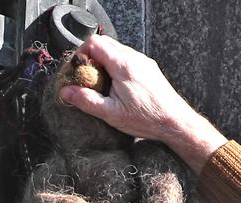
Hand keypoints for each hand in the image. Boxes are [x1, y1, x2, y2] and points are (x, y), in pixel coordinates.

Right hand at [59, 35, 226, 172]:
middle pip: (105, 43)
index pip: (95, 43)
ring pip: (117, 50)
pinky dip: (116, 65)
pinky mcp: (149, 68)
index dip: (81, 53)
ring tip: (101, 83)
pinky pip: (128, 58)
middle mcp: (135, 58)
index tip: (78, 69)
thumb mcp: (111, 113)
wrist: (175, 122)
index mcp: (123, 65)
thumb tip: (66, 92)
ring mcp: (143, 62)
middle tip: (87, 77)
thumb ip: (86, 100)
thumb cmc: (147, 119)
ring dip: (104, 61)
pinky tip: (116, 86)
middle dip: (91, 57)